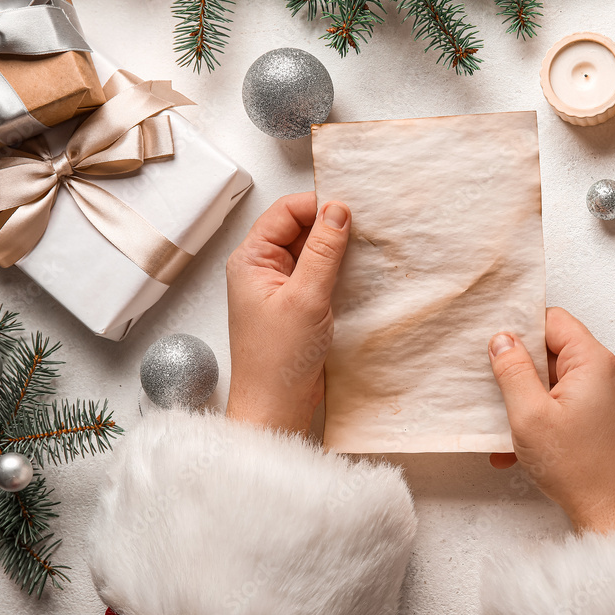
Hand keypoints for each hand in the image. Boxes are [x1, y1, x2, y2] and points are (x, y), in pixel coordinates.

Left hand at [226, 192, 350, 432]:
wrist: (276, 407)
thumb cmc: (277, 361)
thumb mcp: (306, 298)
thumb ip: (323, 251)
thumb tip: (337, 210)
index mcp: (251, 259)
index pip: (285, 211)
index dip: (317, 206)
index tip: (350, 213)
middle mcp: (262, 268)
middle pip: (299, 227)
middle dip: (330, 226)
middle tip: (363, 232)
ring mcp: (280, 286)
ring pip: (312, 250)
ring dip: (337, 250)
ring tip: (363, 255)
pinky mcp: (297, 304)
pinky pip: (319, 274)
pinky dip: (338, 271)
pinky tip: (357, 276)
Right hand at [488, 307, 614, 533]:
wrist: (611, 512)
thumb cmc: (578, 469)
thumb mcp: (529, 415)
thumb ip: (512, 370)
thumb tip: (502, 340)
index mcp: (594, 362)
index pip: (553, 321)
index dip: (521, 329)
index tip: (496, 346)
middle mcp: (609, 372)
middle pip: (555, 349)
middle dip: (522, 369)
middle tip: (497, 387)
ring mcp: (610, 395)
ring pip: (558, 379)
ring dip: (530, 398)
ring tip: (509, 423)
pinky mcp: (606, 416)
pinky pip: (568, 402)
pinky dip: (545, 415)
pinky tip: (524, 443)